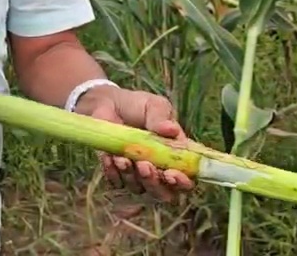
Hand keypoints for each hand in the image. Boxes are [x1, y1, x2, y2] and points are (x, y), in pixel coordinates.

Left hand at [78, 86, 195, 201]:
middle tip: (145, 166)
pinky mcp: (117, 173)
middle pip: (164, 193)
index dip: (182, 183)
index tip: (172, 174)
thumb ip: (162, 118)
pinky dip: (113, 172)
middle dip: (155, 183)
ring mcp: (137, 175)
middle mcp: (159, 171)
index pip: (186, 180)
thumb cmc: (139, 106)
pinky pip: (117, 182)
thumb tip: (171, 129)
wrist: (109, 103)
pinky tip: (111, 157)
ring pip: (139, 189)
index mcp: (176, 156)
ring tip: (123, 158)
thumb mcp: (154, 106)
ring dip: (132, 176)